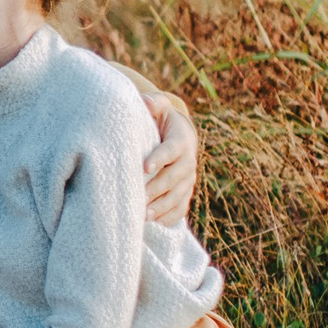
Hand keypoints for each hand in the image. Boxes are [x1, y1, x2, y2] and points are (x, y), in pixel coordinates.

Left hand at [142, 92, 198, 226]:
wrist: (179, 135)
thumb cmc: (161, 120)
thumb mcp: (159, 107)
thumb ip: (154, 103)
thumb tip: (147, 102)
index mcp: (181, 140)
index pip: (171, 150)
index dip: (159, 158)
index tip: (144, 167)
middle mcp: (188, 162)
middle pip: (174, 178)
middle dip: (157, 189)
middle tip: (139, 198)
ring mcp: (188, 180)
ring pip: (178, 196)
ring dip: (162, 207)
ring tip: (144, 215)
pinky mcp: (185, 193)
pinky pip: (181, 208)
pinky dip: (169, 217)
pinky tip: (155, 224)